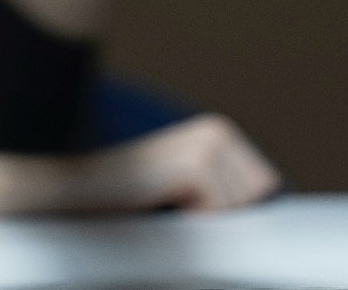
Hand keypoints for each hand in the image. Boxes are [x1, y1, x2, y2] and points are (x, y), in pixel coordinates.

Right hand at [70, 114, 281, 212]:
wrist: (83, 186)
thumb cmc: (131, 193)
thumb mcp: (186, 182)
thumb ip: (224, 184)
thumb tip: (265, 198)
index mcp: (219, 130)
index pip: (264, 184)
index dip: (232, 205)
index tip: (195, 203)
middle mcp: (218, 130)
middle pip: (256, 195)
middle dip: (220, 209)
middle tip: (177, 202)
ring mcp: (208, 144)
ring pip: (238, 205)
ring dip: (203, 214)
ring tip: (168, 199)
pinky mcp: (197, 164)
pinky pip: (219, 210)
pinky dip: (193, 217)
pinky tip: (163, 199)